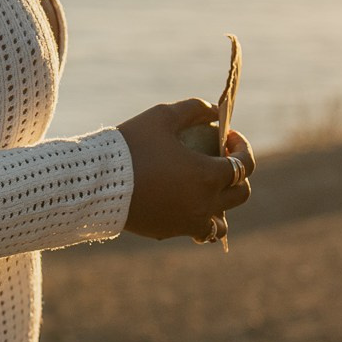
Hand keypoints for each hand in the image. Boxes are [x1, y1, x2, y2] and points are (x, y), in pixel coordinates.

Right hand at [118, 99, 255, 243]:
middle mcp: (204, 203)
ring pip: (222, 222)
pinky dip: (201, 219)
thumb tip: (215, 110)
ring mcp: (188, 222)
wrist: (96, 182)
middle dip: (239, 174)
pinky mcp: (170, 231)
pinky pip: (198, 231)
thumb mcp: (163, 116)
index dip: (242, 147)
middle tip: (221, 158)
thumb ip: (194, 109)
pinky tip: (188, 202)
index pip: (244, 165)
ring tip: (208, 188)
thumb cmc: (132, 145)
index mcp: (207, 175)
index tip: (229, 136)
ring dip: (223, 204)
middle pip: (241, 194)